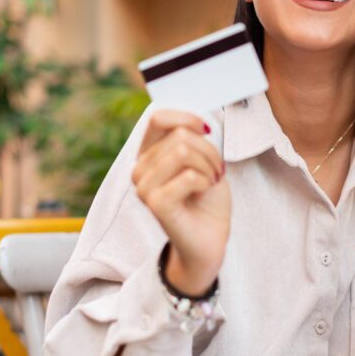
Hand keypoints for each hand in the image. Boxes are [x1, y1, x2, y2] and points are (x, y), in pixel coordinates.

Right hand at [131, 110, 229, 296]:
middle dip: (208, 151)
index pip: (158, 118)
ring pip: (184, 152)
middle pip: (180, 136)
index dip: (186, 118)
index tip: (206, 131)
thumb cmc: (207, 197)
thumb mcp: (202, 158)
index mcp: (148, 154)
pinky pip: (189, 176)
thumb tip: (196, 122)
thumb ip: (191, 138)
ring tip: (209, 182)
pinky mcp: (155, 203)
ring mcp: (144, 187)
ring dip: (208, 166)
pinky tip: (203, 193)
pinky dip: (206, 181)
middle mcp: (140, 169)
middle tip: (214, 171)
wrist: (210, 238)